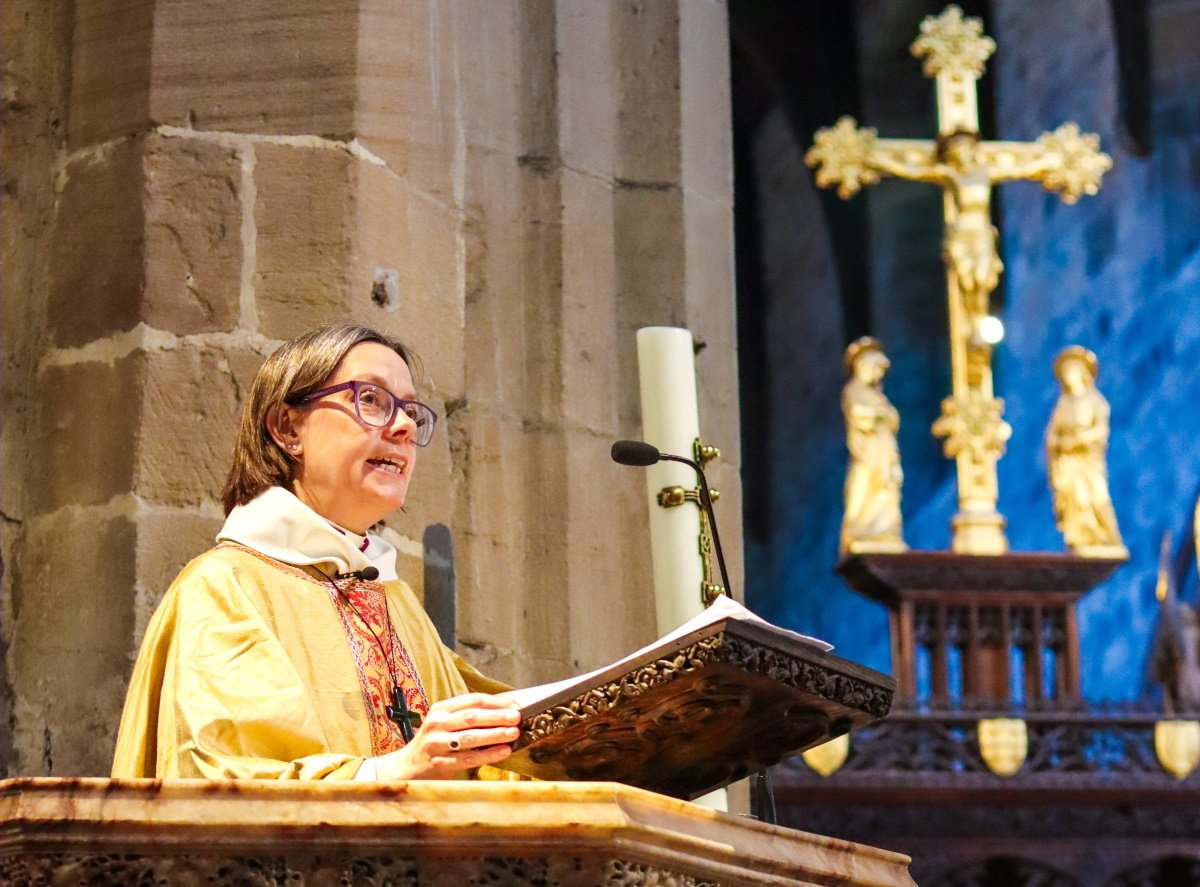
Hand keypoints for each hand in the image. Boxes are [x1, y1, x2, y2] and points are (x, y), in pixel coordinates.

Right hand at [374, 693, 520, 779]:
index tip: (514, 705)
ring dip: (495, 735)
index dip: (495, 702)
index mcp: (441, 709)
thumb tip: (505, 708)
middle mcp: (437, 723)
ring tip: (514, 733)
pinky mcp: (439, 763)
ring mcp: (436, 744)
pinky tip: (503, 752)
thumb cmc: (434, 742)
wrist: (406, 767)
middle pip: (471, 717)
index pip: (471, 700)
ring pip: (470, 737)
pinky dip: (488, 755)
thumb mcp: (445, 723)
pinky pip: (468, 758)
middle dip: (497, 716)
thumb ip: (468, 716)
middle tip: (517, 717)